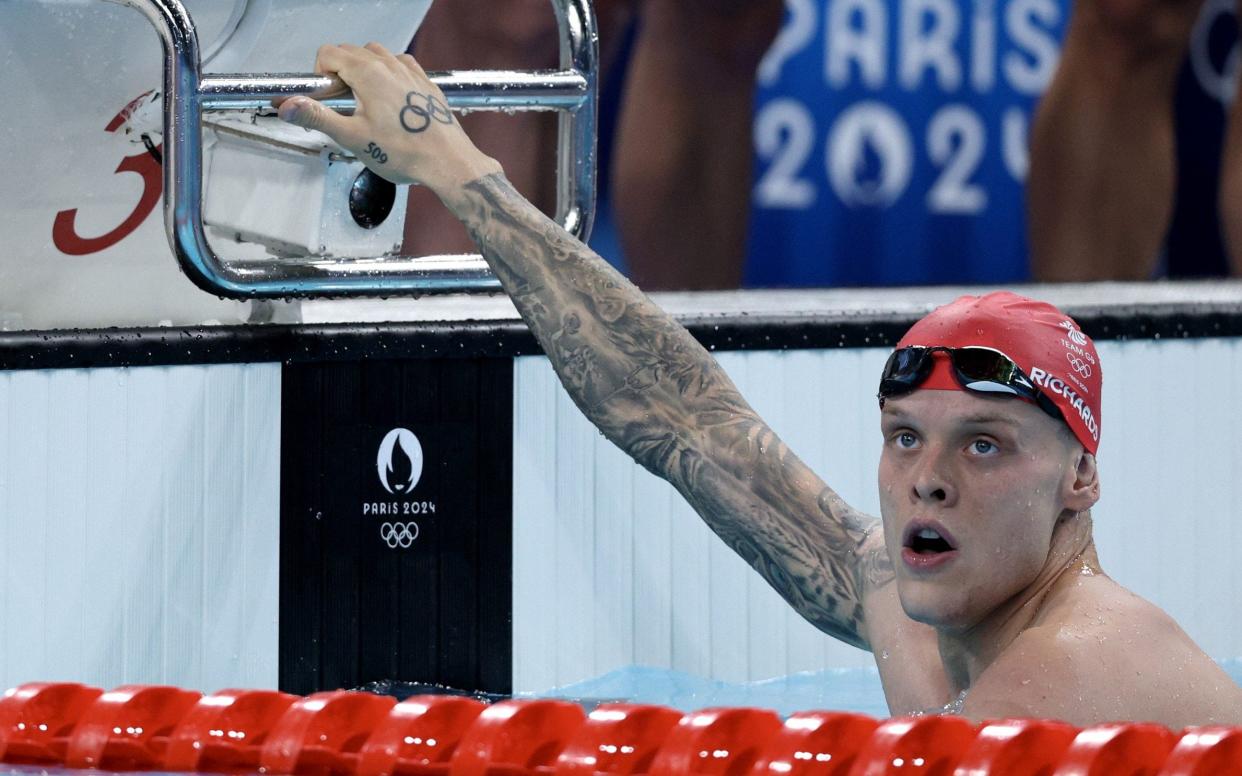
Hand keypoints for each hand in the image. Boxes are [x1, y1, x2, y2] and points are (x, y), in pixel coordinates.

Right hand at [277, 43, 500, 191]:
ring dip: (363, 70)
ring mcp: (411, 71)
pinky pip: (401, 65)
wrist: (447, 161)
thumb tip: (288, 106)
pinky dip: (388, 74)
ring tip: (365, 103)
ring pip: (377, 55)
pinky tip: (390, 99)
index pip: (329, 53)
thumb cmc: (405, 152)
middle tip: (341, 103)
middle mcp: (390, 65)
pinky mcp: (425, 83)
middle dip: (338, 72)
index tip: (324, 96)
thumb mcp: (352, 137)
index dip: (320, 74)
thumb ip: (317, 117)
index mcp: (368, 73)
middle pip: (351, 52)